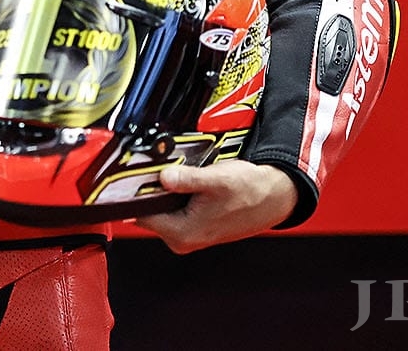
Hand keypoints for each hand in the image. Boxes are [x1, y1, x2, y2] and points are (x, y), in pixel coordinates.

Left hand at [134, 160, 297, 253]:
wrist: (272, 197)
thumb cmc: (249, 192)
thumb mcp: (216, 180)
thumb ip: (187, 179)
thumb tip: (163, 177)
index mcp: (182, 233)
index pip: (140, 214)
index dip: (136, 192)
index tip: (136, 173)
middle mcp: (181, 239)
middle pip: (148, 210)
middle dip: (152, 190)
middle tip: (164, 169)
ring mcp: (187, 234)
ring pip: (161, 208)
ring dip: (165, 191)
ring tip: (183, 176)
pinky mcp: (193, 226)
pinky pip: (173, 208)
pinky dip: (175, 194)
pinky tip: (189, 183)